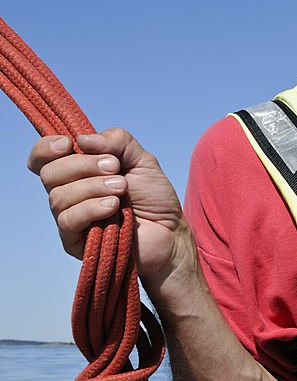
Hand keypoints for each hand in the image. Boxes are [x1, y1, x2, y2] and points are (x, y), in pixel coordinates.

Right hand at [28, 128, 185, 283]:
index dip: (46, 148)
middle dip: (83, 165)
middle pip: (49, 173)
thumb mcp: (142, 159)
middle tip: (115, 168)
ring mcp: (70, 217)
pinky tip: (113, 206)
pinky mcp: (74, 240)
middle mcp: (68, 193)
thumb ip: (117, 141)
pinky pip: (68, 219)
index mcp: (78, 171)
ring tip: (122, 189)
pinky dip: (91, 208)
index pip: (42, 158)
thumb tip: (81, 139)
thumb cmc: (154, 197)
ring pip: (59, 196)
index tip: (69, 144)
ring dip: (94, 187)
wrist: (170, 231)